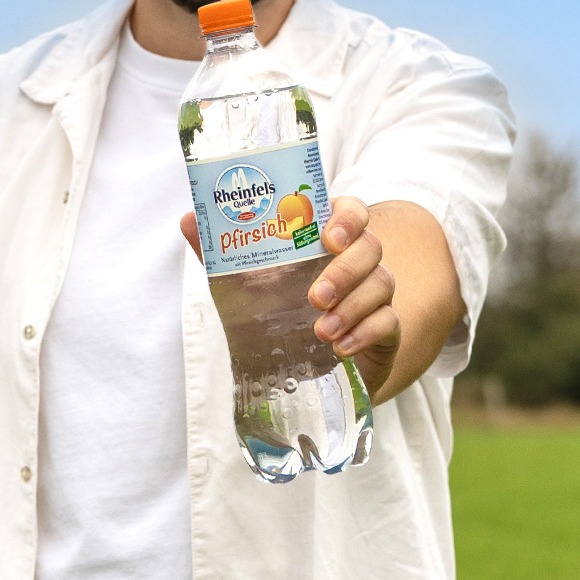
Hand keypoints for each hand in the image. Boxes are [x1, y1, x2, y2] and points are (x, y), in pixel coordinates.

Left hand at [177, 195, 399, 394]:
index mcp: (328, 239)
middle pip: (372, 246)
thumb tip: (189, 218)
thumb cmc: (276, 312)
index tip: (328, 237)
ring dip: (352, 307)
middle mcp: (358, 262)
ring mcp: (376, 295)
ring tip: (321, 330)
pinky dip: (366, 333)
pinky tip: (341, 348)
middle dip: (345, 270)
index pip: (352, 211)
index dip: (348, 219)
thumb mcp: (245, 283)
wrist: (300, 367)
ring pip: (382, 283)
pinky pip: (389, 324)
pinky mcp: (386, 331)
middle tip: (314, 296)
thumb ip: (221, 252)